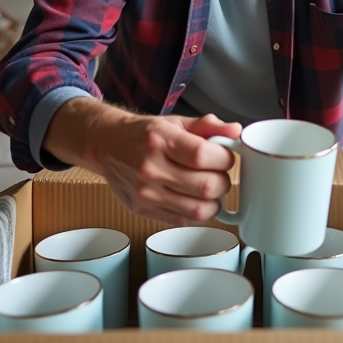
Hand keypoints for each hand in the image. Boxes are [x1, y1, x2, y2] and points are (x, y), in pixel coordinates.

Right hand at [45, 99, 241, 225]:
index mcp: (160, 140)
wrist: (106, 146)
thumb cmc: (143, 134)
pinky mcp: (142, 211)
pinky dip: (196, 213)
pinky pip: (183, 220)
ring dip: (213, 201)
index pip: (204, 156)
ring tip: (208, 188)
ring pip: (198, 210)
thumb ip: (208, 126)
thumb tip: (236, 132)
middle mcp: (150, 168)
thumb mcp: (175, 122)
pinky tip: (193, 199)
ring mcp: (145, 193)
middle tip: (219, 174)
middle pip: (206, 186)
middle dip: (223, 181)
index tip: (225, 156)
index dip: (224, 158)